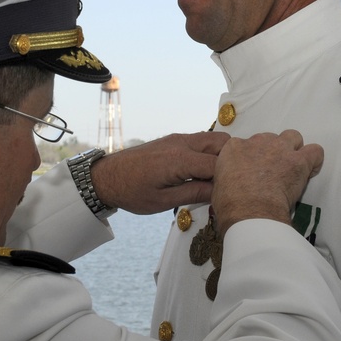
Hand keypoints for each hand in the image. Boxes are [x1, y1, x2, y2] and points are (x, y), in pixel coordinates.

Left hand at [91, 131, 228, 214]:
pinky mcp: (174, 140)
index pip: (220, 164)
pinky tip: (206, 174)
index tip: (234, 193)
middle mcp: (182, 143)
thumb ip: (194, 193)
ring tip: (220, 180)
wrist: (106, 176)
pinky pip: (201, 142)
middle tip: (232, 184)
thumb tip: (220, 193)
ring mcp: (178, 139)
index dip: (231, 179)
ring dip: (222, 156)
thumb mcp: (163, 201)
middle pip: (223, 143)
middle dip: (232, 162)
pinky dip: (210, 154)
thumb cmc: (131, 191)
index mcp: (180, 159)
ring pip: (214, 140)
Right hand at [212, 130, 323, 236]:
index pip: (246, 145)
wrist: (250, 211)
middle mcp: (257, 142)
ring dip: (293, 149)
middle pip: (269, 139)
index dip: (252, 159)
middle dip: (272, 152)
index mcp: (234, 147)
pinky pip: (315, 151)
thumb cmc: (229, 204)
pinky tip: (309, 171)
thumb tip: (232, 182)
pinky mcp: (299, 161)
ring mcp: (279, 149)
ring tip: (292, 167)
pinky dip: (314, 160)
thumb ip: (228, 175)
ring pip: (293, 136)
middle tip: (273, 171)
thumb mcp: (219, 184)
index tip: (254, 172)